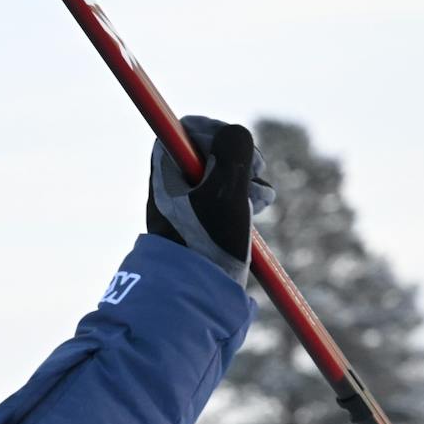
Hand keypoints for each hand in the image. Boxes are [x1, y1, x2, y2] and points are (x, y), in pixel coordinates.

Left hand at [147, 115, 274, 284]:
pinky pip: (233, 195)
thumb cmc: (206, 245)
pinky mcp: (209, 219)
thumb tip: (233, 133)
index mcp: (166, 172)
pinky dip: (249, 198)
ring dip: (250, 180)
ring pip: (228, 172)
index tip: (232, 148)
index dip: (215, 129)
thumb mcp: (224, 192)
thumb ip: (232, 151)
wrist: (197, 296)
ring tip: (256, 202)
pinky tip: (256, 212)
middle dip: (241, 158)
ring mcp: (192, 201)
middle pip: (214, 147)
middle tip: (254, 175)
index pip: (188, 127)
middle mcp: (175, 183)